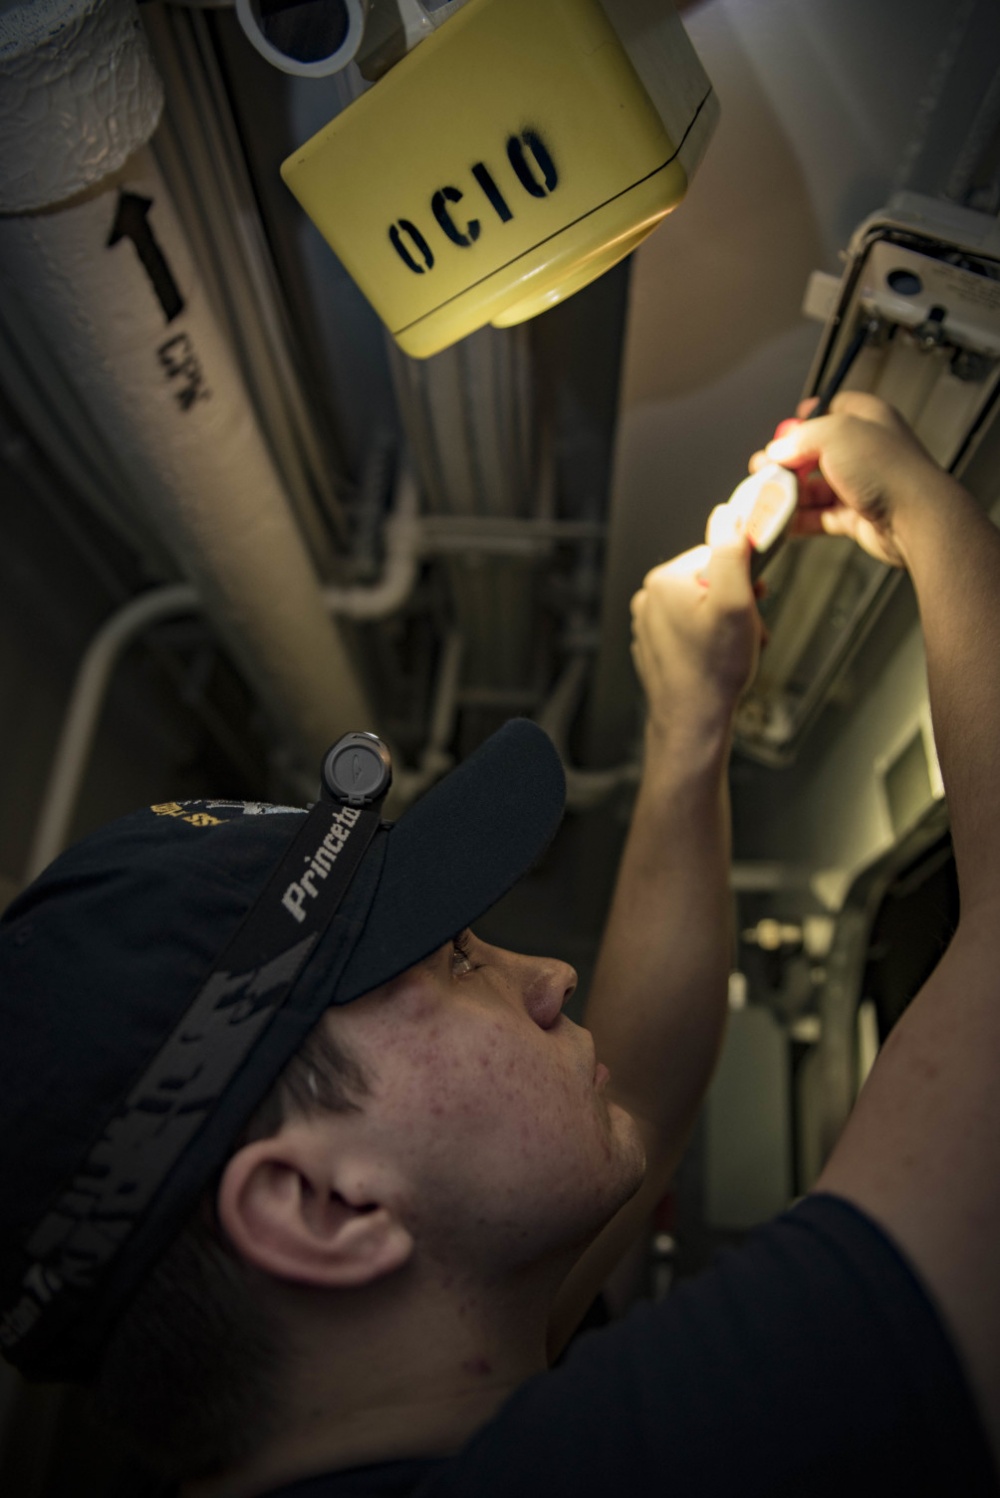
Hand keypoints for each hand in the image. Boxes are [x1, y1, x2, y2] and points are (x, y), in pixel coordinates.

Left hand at [630, 504, 761, 737]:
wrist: (693, 721)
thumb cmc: (714, 669)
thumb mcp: (736, 601)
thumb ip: (732, 551)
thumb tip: (728, 515)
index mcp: (664, 580)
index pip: (717, 556)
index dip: (743, 577)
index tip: (753, 598)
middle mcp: (650, 599)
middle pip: (710, 581)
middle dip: (736, 604)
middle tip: (746, 630)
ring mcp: (649, 624)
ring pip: (703, 608)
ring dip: (728, 623)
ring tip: (734, 648)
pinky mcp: (656, 645)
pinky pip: (691, 629)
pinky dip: (710, 639)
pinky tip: (717, 659)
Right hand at [750, 392, 952, 568]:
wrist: (914, 518)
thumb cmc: (885, 469)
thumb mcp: (835, 434)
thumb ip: (800, 437)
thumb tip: (778, 450)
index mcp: (867, 419)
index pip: (834, 408)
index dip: (808, 417)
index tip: (785, 428)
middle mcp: (865, 450)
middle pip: (816, 452)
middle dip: (788, 461)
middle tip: (764, 468)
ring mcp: (861, 484)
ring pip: (815, 487)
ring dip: (789, 492)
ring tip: (765, 496)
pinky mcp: (856, 515)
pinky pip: (820, 516)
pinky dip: (800, 518)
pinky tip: (781, 519)